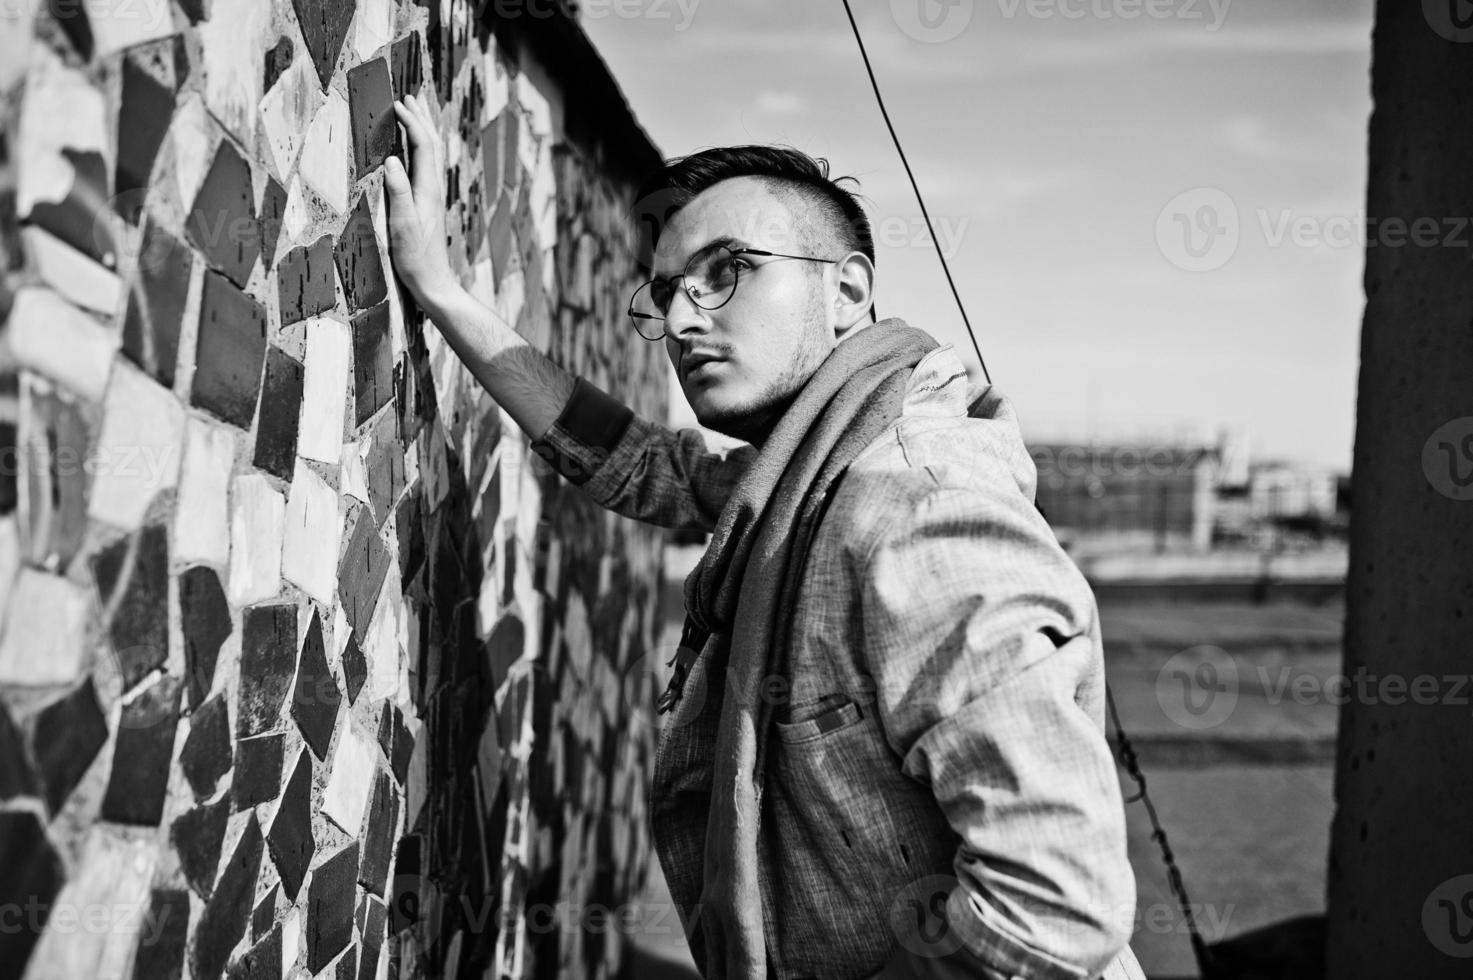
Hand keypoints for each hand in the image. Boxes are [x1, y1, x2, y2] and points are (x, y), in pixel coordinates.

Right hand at [385, 94, 458, 309]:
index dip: (411, 122)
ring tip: (414, 114)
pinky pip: (426, 167)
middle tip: (410, 96)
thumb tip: (391, 159)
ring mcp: (432, 197)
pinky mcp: (428, 205)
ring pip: (431, 155)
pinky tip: (413, 152)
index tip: (397, 104)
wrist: (433, 283)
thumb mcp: (403, 225)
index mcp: (427, 190)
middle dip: (421, 119)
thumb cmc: (415, 259)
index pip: (423, 146)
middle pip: (431, 145)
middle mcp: (433, 189)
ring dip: (423, 131)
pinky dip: (420, 150)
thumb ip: (398, 192)